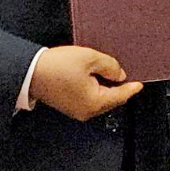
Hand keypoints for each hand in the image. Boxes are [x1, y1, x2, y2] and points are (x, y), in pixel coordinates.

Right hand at [27, 46, 142, 120]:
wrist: (30, 72)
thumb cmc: (55, 67)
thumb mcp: (89, 59)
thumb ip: (109, 66)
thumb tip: (119, 74)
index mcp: (94, 103)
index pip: (120, 96)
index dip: (131, 88)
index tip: (139, 84)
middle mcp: (86, 111)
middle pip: (111, 100)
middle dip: (119, 87)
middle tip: (124, 74)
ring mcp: (77, 110)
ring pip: (100, 99)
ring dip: (106, 87)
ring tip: (108, 72)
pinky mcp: (69, 106)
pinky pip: (89, 99)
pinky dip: (95, 89)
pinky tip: (94, 77)